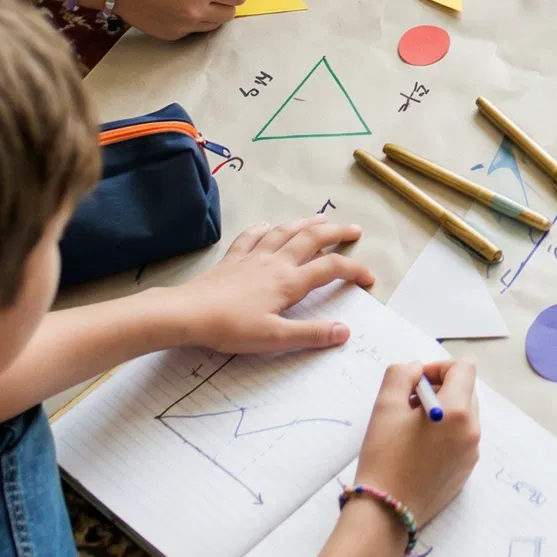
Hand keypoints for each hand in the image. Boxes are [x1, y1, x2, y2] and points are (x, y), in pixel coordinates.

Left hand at [162, 217, 375, 353]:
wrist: (187, 314)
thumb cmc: (230, 328)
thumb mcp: (274, 338)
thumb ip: (310, 334)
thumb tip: (345, 331)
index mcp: (289, 281)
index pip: (331, 269)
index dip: (354, 270)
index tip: (369, 278)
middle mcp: (276, 262)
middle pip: (312, 238)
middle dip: (337, 232)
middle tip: (354, 230)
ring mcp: (253, 256)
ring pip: (286, 231)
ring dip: (307, 223)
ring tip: (321, 218)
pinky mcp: (233, 258)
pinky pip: (252, 236)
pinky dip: (264, 228)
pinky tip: (268, 225)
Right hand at [353, 358, 481, 532]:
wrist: (386, 513)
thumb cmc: (383, 457)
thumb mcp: (385, 406)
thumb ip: (402, 374)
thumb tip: (417, 369)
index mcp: (458, 411)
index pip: (463, 368)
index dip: (438, 367)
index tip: (416, 383)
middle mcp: (473, 430)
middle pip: (466, 390)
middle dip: (441, 389)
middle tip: (410, 404)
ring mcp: (472, 453)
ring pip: (465, 415)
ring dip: (443, 411)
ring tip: (413, 426)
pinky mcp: (466, 471)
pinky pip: (462, 438)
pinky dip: (446, 433)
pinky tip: (420, 448)